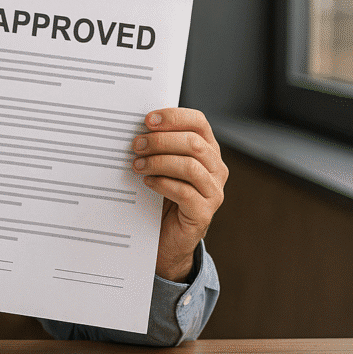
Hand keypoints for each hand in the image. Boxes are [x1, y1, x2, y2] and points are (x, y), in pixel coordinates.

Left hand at [132, 108, 227, 281]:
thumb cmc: (161, 195)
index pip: (198, 122)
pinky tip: (147, 182)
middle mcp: (216, 169)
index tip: (147, 119)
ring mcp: (214, 192)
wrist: (166, 237)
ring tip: (137, 165)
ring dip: (159, 162)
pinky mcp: (204, 213)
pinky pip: (185, 192)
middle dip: (160, 141)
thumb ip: (158, 146)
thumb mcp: (161, 166)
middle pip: (193, 143)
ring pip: (190, 166)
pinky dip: (162, 183)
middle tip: (136, 145)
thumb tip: (136, 127)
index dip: (174, 117)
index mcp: (207, 150)